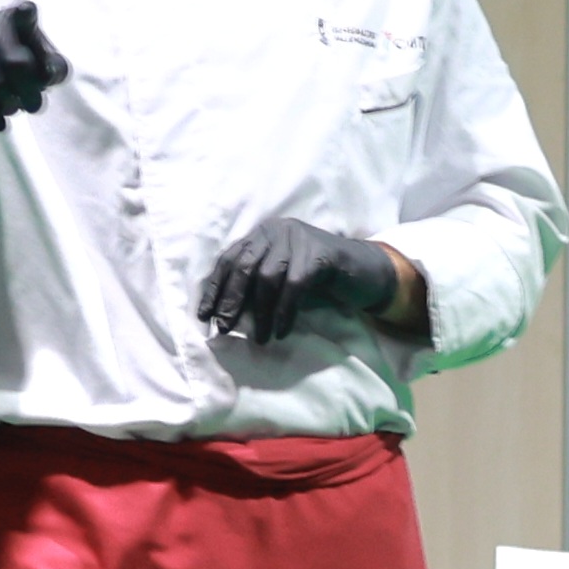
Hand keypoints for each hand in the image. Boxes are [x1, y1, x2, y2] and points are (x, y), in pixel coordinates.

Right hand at [0, 1, 69, 127]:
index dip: (26, 15)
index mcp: (16, 18)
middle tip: (34, 106)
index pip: (24, 13)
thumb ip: (54, 66)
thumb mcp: (37, 58)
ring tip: (15, 108)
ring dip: (11, 104)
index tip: (27, 15)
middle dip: (29, 90)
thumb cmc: (11, 61)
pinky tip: (1, 123)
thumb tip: (52, 75)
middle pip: (16, 63)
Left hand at [200, 213, 409, 347]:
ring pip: (268, 278)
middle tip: (224, 328)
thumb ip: (255, 284)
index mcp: (263, 233)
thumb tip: (222, 314)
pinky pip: (294, 287)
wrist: (364, 271)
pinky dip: (284, 312)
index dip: (216, 288)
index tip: (204, 315)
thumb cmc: (318, 279)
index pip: (230, 258)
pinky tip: (280, 331)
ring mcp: (299, 239)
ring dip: (260, 313)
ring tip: (259, 338)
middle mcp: (278, 230)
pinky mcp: (320, 254)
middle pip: (244, 266)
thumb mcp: (281, 277)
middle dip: (231, 301)